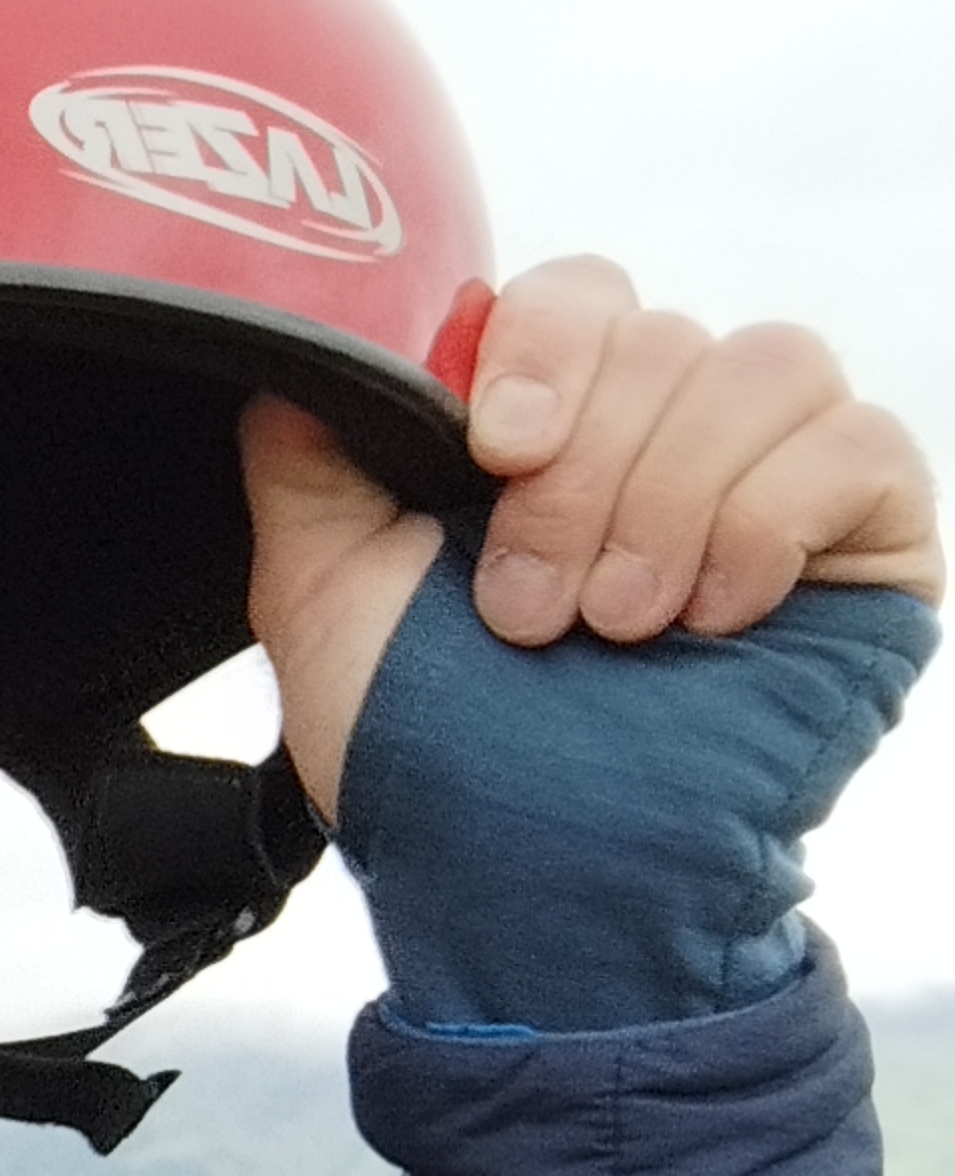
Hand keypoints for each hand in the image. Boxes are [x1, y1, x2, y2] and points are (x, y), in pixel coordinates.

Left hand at [241, 257, 939, 820]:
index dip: (538, 349)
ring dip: (667, 500)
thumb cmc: (431, 748)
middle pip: (658, 336)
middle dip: (579, 478)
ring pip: (766, 367)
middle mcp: (665, 426)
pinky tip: (711, 616)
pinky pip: (857, 446)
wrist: (532, 878)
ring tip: (615, 625)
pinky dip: (767, 524)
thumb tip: (308, 338)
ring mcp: (771, 469)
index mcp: (550, 424)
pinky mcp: (867, 528)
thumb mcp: (324, 594)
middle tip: (529, 610)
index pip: (570, 297)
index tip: (493, 448)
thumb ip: (309, 456)